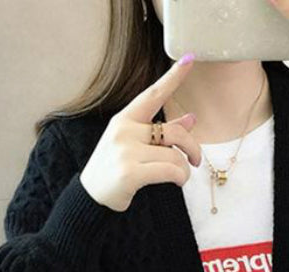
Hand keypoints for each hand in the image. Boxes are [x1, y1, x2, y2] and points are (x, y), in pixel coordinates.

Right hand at [80, 55, 202, 212]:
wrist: (92, 195)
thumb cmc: (116, 168)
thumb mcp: (136, 145)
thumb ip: (164, 132)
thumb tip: (191, 119)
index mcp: (125, 119)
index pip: (153, 94)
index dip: (173, 77)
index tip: (189, 59)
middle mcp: (124, 131)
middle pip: (174, 133)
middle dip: (192, 147)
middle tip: (196, 160)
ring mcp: (125, 151)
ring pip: (174, 156)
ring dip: (184, 169)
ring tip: (180, 177)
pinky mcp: (130, 173)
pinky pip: (169, 171)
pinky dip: (179, 177)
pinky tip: (177, 181)